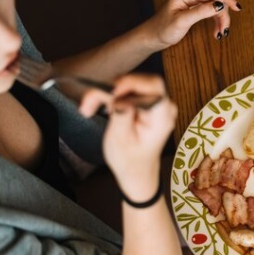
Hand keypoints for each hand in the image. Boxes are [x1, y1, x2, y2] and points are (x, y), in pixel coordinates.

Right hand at [78, 74, 177, 200]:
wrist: (136, 172)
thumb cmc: (129, 161)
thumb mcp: (120, 140)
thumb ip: (121, 115)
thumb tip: (118, 95)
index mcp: (162, 118)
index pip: (153, 88)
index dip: (131, 82)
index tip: (109, 90)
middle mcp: (164, 108)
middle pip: (140, 82)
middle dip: (112, 88)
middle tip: (89, 102)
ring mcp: (157, 104)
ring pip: (131, 84)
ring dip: (107, 93)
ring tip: (89, 108)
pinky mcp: (147, 103)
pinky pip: (129, 91)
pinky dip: (112, 96)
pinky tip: (100, 108)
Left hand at [148, 0, 240, 47]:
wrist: (154, 35)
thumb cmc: (164, 28)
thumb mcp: (183, 21)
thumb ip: (201, 12)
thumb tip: (220, 5)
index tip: (237, 8)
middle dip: (223, 15)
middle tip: (225, 31)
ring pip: (215, 5)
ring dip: (220, 19)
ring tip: (220, 33)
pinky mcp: (195, 4)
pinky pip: (211, 9)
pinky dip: (215, 19)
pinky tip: (216, 31)